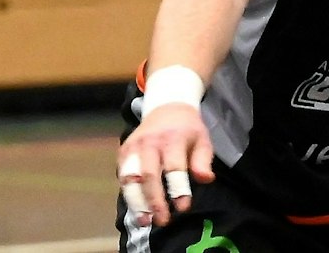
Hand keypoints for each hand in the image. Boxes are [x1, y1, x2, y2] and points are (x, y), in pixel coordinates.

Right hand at [117, 102, 214, 228]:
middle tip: (162, 220)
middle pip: (148, 176)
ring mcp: (133, 147)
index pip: (174, 168)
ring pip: (130, 179)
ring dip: (136, 202)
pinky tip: (138, 209)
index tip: (183, 207)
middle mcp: (149, 143)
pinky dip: (129, 194)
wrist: (166, 108)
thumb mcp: (202, 139)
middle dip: (155, 201)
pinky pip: (123, 177)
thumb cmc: (188, 129)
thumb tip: (206, 179)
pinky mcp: (123, 153)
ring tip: (145, 221)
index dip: (178, 189)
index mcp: (173, 139)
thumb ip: (203, 160)